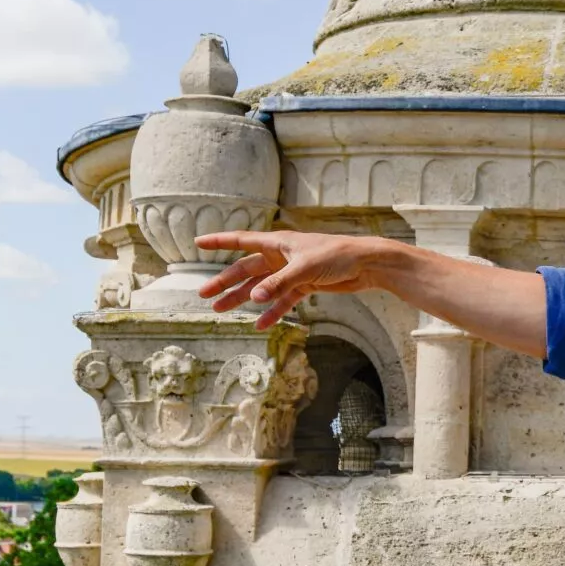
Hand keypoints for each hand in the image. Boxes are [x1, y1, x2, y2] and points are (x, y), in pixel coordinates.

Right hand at [195, 231, 403, 327]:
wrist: (366, 264)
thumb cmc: (337, 255)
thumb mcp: (305, 268)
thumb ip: (278, 284)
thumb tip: (254, 298)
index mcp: (278, 243)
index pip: (241, 241)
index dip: (219, 242)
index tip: (197, 243)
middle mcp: (280, 256)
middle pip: (246, 269)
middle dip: (225, 282)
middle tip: (204, 295)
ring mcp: (291, 272)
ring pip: (260, 287)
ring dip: (242, 298)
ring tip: (221, 310)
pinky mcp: (304, 286)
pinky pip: (282, 301)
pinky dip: (272, 312)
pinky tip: (260, 324)